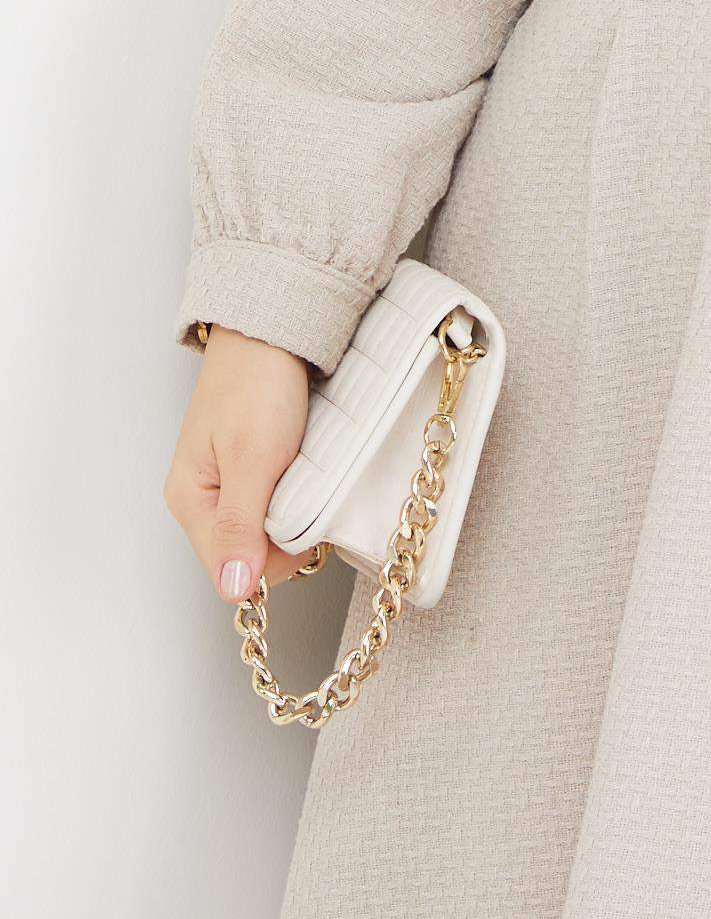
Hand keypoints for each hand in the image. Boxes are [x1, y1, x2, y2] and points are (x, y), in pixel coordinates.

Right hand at [164, 326, 310, 602]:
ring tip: (308, 475)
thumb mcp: (252, 458)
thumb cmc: (257, 383)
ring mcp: (229, 486)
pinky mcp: (254, 470)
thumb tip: (234, 590)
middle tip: (311, 492)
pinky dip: (300, 496)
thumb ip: (241, 525)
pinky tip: (307, 471)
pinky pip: (279, 505)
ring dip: (297, 514)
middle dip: (288, 537)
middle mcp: (205, 500)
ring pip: (270, 532)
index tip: (306, 530)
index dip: (276, 561)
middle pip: (252, 555)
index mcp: (191, 502)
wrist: (273, 329)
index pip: (233, 570)